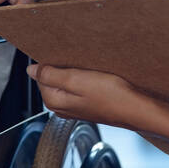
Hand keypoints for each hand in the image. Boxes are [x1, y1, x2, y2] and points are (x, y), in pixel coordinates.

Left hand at [25, 64, 149, 131]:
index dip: (52, 63)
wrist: (136, 109)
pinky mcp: (88, 106)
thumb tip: (31, 71)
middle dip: (63, 68)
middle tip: (80, 63)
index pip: (40, 76)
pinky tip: (97, 77)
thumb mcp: (76, 80)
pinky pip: (79, 88)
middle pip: (52, 80)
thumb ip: (51, 75)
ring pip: (67, 83)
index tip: (66, 58)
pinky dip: (85, 80)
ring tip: (90, 69)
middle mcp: (62, 108)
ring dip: (75, 73)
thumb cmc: (111, 96)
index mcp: (54, 101)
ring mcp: (75, 108)